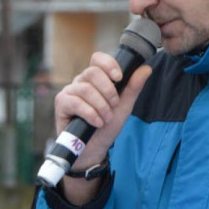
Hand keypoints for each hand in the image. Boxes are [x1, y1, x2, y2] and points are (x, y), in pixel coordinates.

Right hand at [53, 52, 152, 166]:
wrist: (94, 149)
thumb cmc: (107, 126)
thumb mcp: (124, 106)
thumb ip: (133, 87)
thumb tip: (147, 68)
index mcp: (95, 79)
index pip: (98, 59)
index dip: (109, 65)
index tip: (119, 78)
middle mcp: (81, 81)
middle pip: (93, 72)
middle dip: (108, 90)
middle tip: (114, 105)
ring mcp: (70, 91)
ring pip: (86, 89)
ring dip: (101, 106)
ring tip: (106, 119)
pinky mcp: (61, 104)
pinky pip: (75, 102)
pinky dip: (90, 113)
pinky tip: (97, 123)